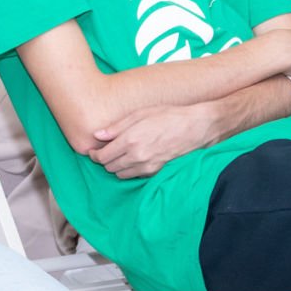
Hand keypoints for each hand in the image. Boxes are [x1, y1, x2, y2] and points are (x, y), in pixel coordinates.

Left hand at [90, 104, 214, 178]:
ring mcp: (148, 167)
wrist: (197, 127)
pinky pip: (136, 176)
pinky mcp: (157, 172)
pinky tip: (133, 160)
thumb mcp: (140, 114)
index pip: (102, 156)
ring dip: (117, 167)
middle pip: (110, 168)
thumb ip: (117, 127)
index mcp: (130, 141)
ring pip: (121, 175)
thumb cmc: (169, 116)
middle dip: (104, 161)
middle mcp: (137, 157)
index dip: (94, 155)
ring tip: (120, 155)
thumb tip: (98, 135)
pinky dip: (130, 171)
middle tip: (105, 151)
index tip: (93, 151)